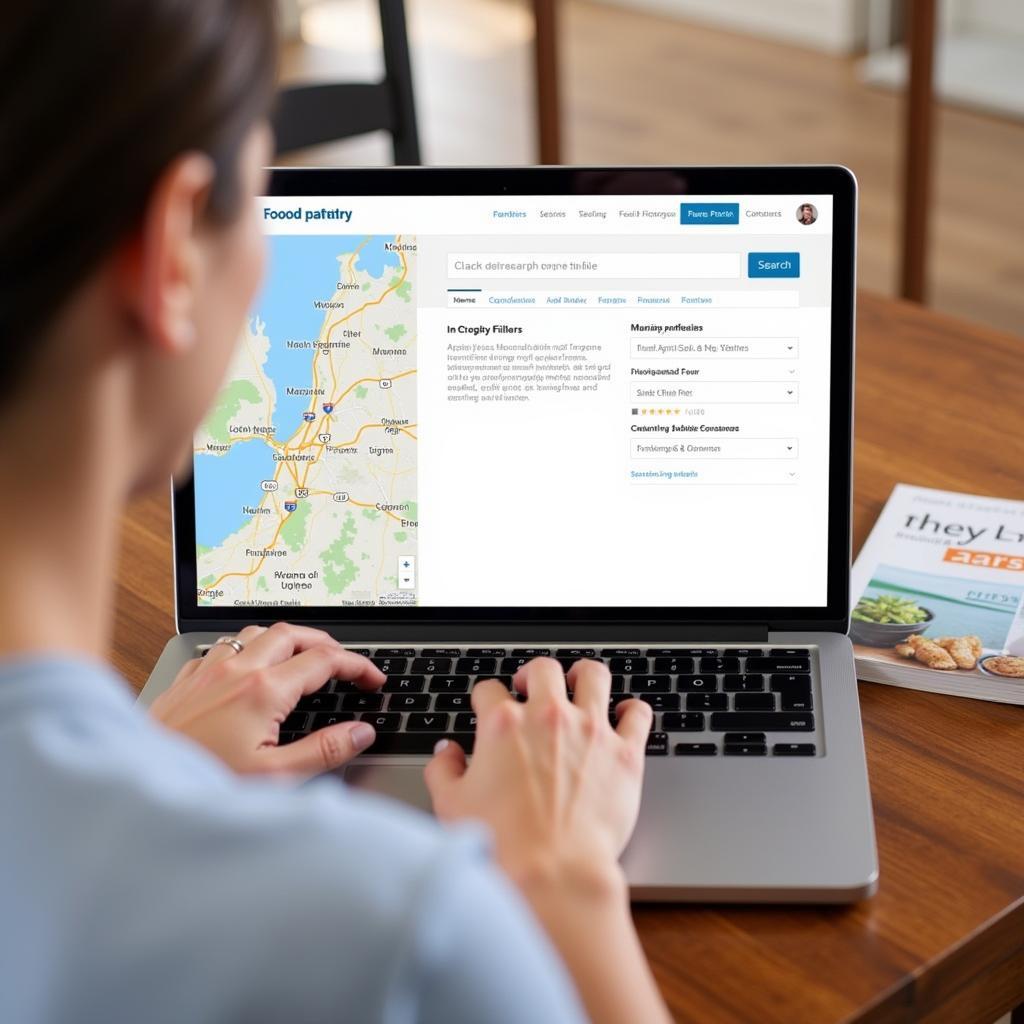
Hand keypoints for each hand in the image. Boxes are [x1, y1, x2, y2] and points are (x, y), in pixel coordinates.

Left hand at [149, 623, 383, 775]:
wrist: (139, 791)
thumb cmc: (202, 784)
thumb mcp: (275, 778)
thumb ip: (324, 751)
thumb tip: (361, 732)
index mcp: (263, 691)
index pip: (324, 660)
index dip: (357, 666)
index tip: (372, 679)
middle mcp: (236, 670)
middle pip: (292, 633)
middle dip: (325, 642)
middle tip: (343, 662)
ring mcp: (207, 672)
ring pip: (255, 633)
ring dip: (285, 640)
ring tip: (301, 657)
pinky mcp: (186, 682)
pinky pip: (222, 649)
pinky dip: (246, 651)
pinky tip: (247, 672)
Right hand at [425, 659, 671, 1023]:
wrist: (552, 873)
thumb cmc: (502, 844)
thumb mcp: (451, 805)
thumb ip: (444, 769)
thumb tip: (447, 753)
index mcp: (504, 725)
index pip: (490, 690)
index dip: (486, 699)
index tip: (489, 709)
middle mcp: (548, 717)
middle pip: (543, 669)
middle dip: (533, 675)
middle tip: (530, 690)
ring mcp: (590, 731)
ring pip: (594, 675)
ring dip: (584, 677)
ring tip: (578, 686)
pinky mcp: (625, 753)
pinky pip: (638, 713)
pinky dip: (631, 710)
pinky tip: (624, 714)